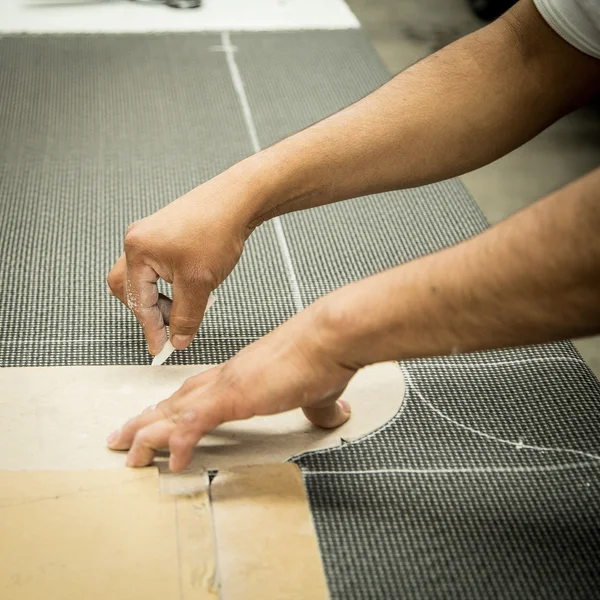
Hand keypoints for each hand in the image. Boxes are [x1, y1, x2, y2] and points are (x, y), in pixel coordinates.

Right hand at [107, 167, 261, 354]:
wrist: (237, 200)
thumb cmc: (217, 231)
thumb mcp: (200, 283)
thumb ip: (185, 317)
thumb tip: (177, 339)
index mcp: (138, 250)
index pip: (138, 301)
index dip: (151, 328)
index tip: (160, 348)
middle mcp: (138, 240)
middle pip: (129, 288)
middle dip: (148, 311)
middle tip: (171, 325)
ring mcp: (150, 235)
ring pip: (143, 278)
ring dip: (160, 297)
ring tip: (186, 303)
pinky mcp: (165, 235)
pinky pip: (156, 267)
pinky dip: (167, 284)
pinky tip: (189, 287)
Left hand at [107, 304, 355, 470]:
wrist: (330, 336)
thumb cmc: (324, 356)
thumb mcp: (320, 391)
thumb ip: (320, 406)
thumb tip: (335, 414)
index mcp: (241, 374)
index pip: (198, 392)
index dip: (174, 407)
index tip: (159, 417)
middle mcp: (227, 377)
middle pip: (176, 400)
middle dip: (147, 420)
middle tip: (123, 437)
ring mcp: (228, 386)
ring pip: (175, 411)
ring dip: (149, 433)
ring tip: (129, 454)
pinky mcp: (235, 396)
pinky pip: (197, 424)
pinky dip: (180, 443)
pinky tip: (171, 462)